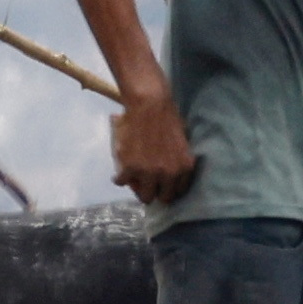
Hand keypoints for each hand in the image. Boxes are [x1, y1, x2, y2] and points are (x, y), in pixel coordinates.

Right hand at [110, 83, 199, 205]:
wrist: (150, 105)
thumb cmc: (168, 118)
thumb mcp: (182, 144)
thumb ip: (177, 162)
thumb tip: (169, 175)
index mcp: (184, 169)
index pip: (178, 192)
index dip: (168, 188)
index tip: (161, 185)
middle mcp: (168, 175)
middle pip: (163, 198)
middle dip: (156, 192)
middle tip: (147, 184)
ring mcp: (149, 173)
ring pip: (144, 196)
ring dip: (138, 188)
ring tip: (133, 180)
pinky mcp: (130, 168)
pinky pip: (122, 182)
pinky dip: (119, 178)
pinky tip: (119, 174)